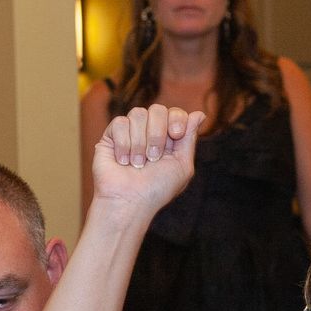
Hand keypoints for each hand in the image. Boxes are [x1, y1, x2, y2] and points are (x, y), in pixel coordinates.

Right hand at [90, 104, 204, 216]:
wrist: (129, 201)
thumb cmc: (157, 189)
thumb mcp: (182, 165)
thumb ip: (190, 138)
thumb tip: (200, 113)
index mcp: (168, 139)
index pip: (175, 112)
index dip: (176, 119)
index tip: (175, 134)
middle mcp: (149, 132)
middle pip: (157, 109)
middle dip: (157, 134)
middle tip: (153, 158)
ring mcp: (130, 133)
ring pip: (138, 114)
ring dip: (140, 142)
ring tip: (137, 164)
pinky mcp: (110, 136)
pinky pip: (120, 122)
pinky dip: (123, 144)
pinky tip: (123, 161)